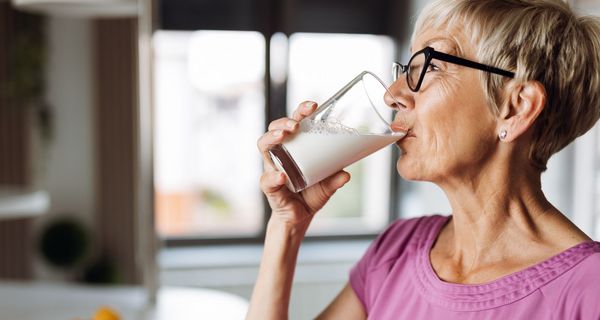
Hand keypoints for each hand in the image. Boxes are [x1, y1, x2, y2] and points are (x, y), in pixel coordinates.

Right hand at [257, 101, 350, 227]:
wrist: (299, 218)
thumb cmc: (311, 195)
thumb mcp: (328, 186)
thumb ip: (335, 179)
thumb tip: (346, 174)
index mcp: (294, 147)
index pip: (293, 122)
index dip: (301, 111)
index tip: (313, 106)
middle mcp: (280, 153)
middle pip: (274, 128)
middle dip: (284, 122)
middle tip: (296, 124)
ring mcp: (272, 168)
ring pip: (263, 145)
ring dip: (272, 137)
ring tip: (284, 136)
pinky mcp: (269, 186)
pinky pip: (267, 179)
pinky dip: (274, 177)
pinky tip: (282, 175)